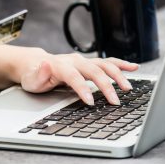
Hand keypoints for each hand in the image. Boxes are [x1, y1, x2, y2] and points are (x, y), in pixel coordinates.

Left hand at [19, 49, 138, 105]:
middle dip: (106, 86)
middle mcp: (74, 61)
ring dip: (118, 75)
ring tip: (128, 88)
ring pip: (104, 64)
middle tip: (115, 101)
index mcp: (60, 65)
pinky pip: (108, 62)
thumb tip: (45, 64)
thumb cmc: (33, 76)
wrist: (35, 65)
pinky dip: (121, 64)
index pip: (74, 76)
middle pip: (94, 70)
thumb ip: (38, 74)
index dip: (83, 89)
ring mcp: (83, 61)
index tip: (91, 102)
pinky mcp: (89, 63)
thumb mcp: (31, 80)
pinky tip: (134, 68)